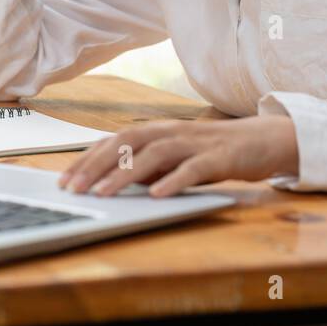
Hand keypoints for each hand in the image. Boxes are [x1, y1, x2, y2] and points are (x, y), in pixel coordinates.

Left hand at [57, 115, 298, 197]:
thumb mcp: (175, 157)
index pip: (115, 141)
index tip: (64, 179)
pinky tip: (156, 195)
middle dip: (97, 165)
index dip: (88, 158)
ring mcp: (195, 143)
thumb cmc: (213, 151)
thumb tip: (114, 180)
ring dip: (125, 174)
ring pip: (155, 154)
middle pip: (127, 143)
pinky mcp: (219, 157)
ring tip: (104, 194)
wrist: (262, 140)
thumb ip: (148, 164)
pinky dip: (172, 180)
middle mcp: (172, 131)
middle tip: (74, 189)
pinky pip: (192, 169)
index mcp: (158, 130)